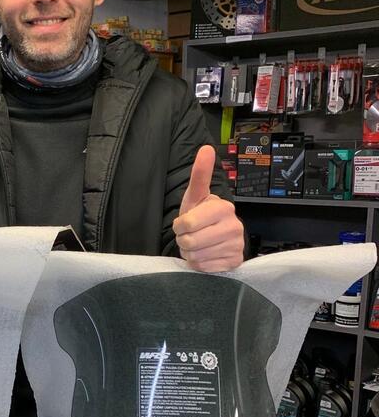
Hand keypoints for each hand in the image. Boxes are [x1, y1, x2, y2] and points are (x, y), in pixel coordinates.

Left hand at [173, 145, 243, 271]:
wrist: (211, 239)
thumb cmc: (200, 216)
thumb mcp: (195, 196)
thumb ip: (200, 174)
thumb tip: (206, 148)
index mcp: (224, 208)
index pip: (188, 223)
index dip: (180, 226)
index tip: (185, 223)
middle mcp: (235, 226)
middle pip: (190, 242)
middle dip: (184, 240)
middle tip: (191, 235)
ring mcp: (237, 245)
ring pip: (196, 256)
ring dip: (191, 253)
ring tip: (198, 244)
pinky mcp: (234, 262)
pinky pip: (205, 268)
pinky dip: (200, 264)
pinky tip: (206, 255)